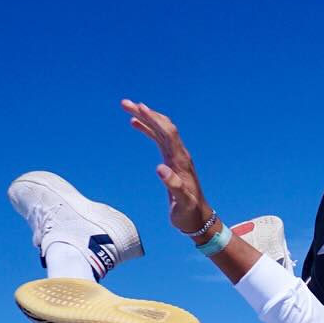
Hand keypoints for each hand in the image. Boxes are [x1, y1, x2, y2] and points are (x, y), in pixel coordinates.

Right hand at [121, 100, 214, 234]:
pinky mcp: (171, 161)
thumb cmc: (190, 213)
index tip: (140, 107)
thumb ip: (173, 186)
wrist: (198, 219)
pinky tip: (136, 123)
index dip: (155, 120)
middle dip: (146, 113)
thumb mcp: (182, 203)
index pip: (168, 134)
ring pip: (160, 130)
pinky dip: (147, 129)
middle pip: (163, 127)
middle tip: (125, 103)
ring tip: (127, 107)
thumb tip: (160, 169)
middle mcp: (179, 155)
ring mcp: (175, 157)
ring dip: (145, 117)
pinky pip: (158, 139)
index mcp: (182, 161)